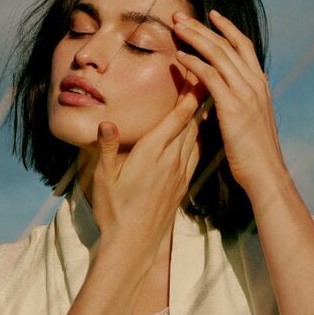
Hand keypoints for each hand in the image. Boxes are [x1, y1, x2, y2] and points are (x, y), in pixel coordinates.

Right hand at [88, 85, 203, 264]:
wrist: (134, 245)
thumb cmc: (114, 211)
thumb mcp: (103, 179)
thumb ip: (107, 149)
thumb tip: (106, 123)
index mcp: (152, 153)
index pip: (177, 115)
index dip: (188, 91)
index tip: (194, 69)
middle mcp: (172, 159)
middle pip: (192, 120)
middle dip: (200, 94)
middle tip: (207, 70)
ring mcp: (181, 172)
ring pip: (198, 134)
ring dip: (204, 112)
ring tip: (210, 91)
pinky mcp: (183, 183)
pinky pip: (197, 152)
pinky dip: (202, 134)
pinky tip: (203, 128)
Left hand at [170, 10, 286, 199]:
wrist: (267, 173)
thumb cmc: (256, 153)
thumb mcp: (253, 121)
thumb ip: (243, 103)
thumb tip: (230, 97)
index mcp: (260, 84)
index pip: (243, 46)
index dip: (227, 28)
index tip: (211, 15)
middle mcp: (255, 83)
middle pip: (227, 44)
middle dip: (202, 26)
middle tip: (180, 15)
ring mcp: (245, 93)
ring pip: (218, 54)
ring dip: (195, 37)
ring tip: (176, 26)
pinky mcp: (233, 106)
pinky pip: (211, 77)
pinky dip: (194, 63)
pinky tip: (179, 56)